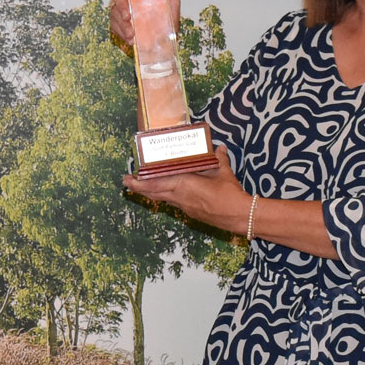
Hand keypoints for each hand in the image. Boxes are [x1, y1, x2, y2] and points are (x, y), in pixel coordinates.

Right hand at [96, 0, 180, 45]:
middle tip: (128, 16)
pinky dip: (122, 32)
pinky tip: (131, 38)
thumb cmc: (168, 18)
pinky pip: (114, 25)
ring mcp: (121, 11)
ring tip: (133, 33)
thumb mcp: (172, 0)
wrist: (165, 42)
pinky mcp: (118, 25)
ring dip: (122, 23)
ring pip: (114, 11)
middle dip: (120, 4)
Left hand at [121, 146, 248, 234]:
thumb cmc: (229, 193)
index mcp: (184, 183)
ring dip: (149, 192)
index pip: (156, 182)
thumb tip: (219, 148)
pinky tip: (165, 193)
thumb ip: (218, 159)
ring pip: (161, 198)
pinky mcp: (190, 212)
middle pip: (153, 192)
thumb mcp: (223, 172)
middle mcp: (180, 196)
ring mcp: (184, 206)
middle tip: (126, 182)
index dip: (141, 181)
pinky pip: (172, 202)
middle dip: (138, 188)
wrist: (239, 216)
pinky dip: (164, 196)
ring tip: (140, 186)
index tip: (130, 177)